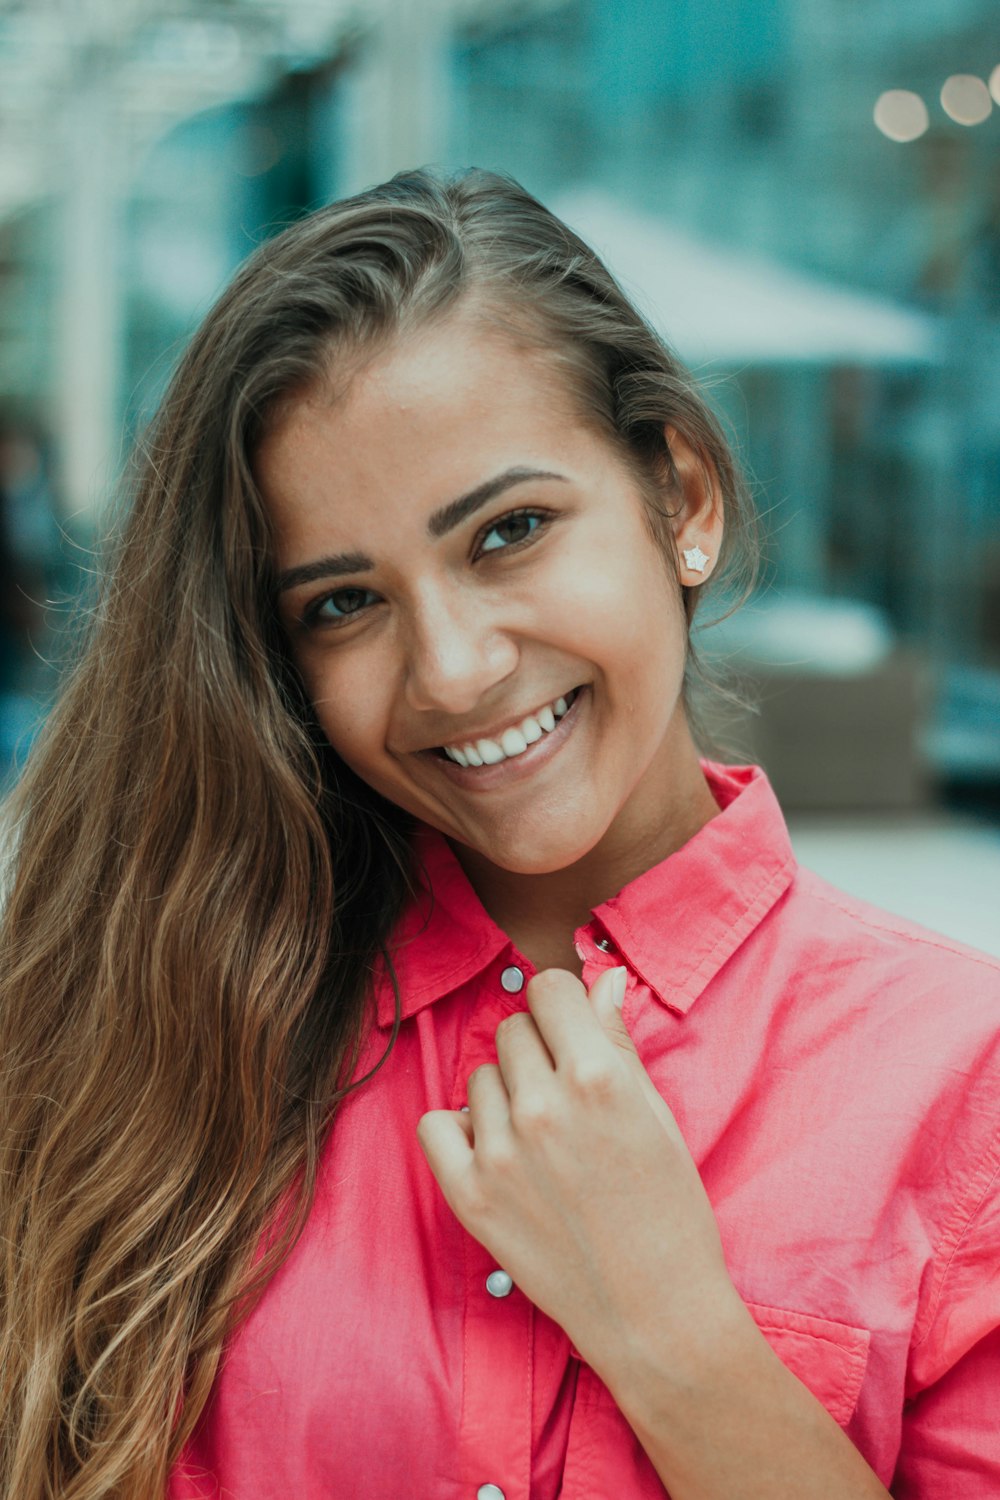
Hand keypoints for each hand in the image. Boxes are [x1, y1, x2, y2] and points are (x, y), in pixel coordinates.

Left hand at [416, 967, 737, 1379]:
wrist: (655, 1314)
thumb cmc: (669, 1213)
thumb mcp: (656, 1115)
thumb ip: (619, 1041)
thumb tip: (607, 979)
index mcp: (597, 1076)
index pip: (550, 989)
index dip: (564, 1009)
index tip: (572, 1034)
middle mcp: (542, 1105)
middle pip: (512, 1029)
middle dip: (537, 1052)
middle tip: (564, 1099)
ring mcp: (500, 1151)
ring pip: (479, 1077)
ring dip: (505, 1095)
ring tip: (541, 1141)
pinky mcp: (469, 1194)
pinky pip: (437, 1124)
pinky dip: (461, 1132)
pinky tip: (496, 1153)